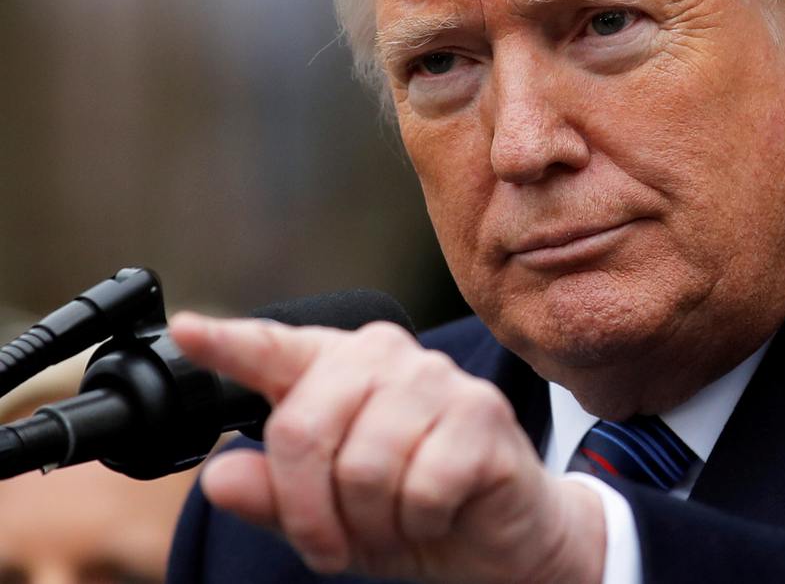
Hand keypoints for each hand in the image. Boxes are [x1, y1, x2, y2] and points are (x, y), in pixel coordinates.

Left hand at [169, 314, 605, 582]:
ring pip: (362, 466)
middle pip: (302, 428)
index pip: (274, 350)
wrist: (506, 538)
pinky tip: (439, 513)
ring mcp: (437, 379)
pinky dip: (421, 523)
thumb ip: (275, 498)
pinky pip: (420, 486)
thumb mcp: (332, 520)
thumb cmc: (412, 514)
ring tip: (398, 523)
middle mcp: (386, 357)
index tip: (187, 329)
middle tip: (333, 546)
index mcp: (339, 369)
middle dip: (309, 511)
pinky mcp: (482, 412)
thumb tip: (221, 477)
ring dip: (373, 523)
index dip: (227, 343)